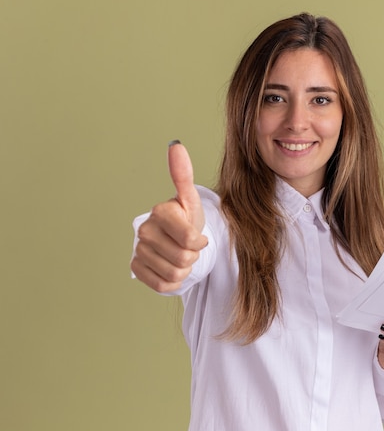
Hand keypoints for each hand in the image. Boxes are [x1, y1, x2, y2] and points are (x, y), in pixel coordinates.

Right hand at [130, 141, 207, 292]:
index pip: (189, 239)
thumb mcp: (192, 201)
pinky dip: (173, 281)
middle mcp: (144, 230)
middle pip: (183, 259)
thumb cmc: (188, 219)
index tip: (199, 237)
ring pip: (175, 274)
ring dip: (185, 269)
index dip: (200, 243)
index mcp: (160, 212)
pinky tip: (171, 267)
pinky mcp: (136, 268)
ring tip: (182, 255)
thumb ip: (184, 175)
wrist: (178, 241)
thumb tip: (176, 145)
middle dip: (193, 257)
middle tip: (190, 248)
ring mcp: (138, 250)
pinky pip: (163, 285)